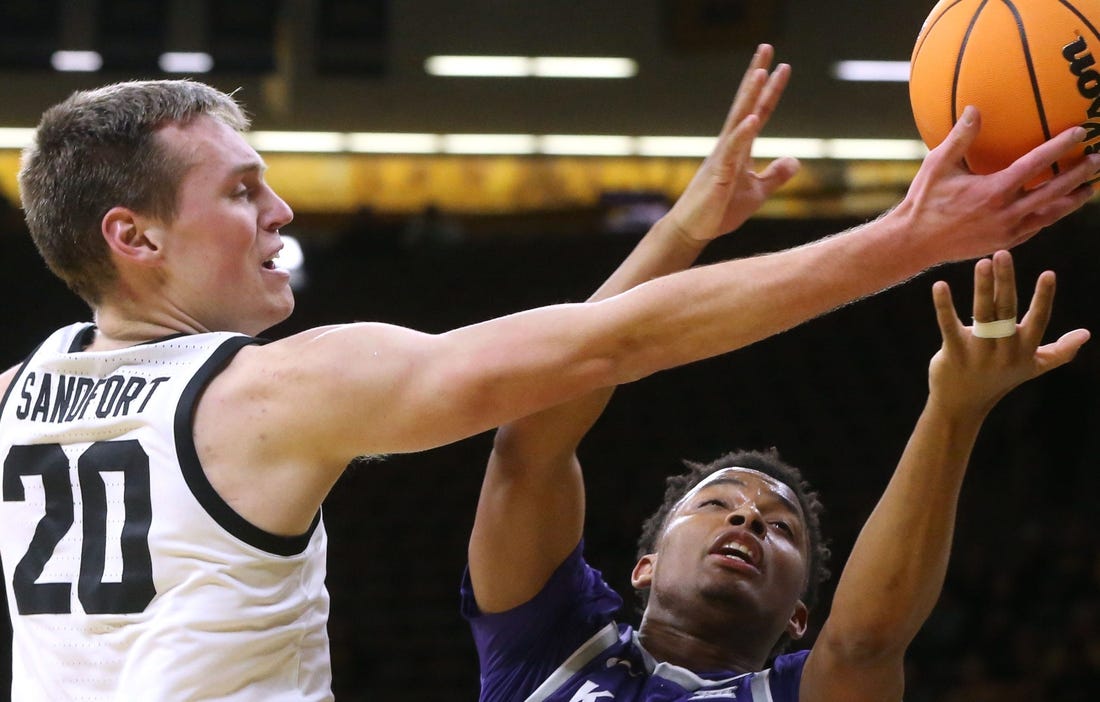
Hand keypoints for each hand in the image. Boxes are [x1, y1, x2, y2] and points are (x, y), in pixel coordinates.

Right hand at [664, 44, 800, 245]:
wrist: (693, 230)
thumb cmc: (720, 211)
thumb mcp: (757, 192)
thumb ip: (775, 175)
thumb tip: (795, 160)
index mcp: (739, 148)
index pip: (759, 112)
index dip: (771, 90)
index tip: (782, 65)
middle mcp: (729, 146)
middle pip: (746, 104)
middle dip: (756, 76)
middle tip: (766, 47)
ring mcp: (722, 158)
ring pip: (738, 121)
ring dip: (749, 97)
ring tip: (760, 72)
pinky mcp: (718, 175)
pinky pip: (732, 151)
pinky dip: (742, 134)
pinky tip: (751, 118)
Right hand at [895, 107, 1099, 264]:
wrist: (915, 243)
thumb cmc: (924, 201)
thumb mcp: (937, 165)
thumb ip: (960, 137)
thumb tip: (975, 107)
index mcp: (993, 191)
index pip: (1036, 164)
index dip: (1060, 146)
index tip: (1080, 132)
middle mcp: (1006, 213)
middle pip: (1055, 191)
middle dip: (1080, 175)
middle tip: (1098, 160)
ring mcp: (1008, 231)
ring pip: (1052, 214)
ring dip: (1074, 200)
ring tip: (1091, 188)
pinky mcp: (1005, 243)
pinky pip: (1037, 227)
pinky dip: (1052, 215)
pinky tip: (1058, 207)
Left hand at [927, 250, 1088, 415]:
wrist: (963, 406)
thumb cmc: (1000, 380)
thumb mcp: (1033, 367)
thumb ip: (1060, 352)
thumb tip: (1086, 334)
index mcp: (1024, 349)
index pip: (1038, 320)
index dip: (1043, 298)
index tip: (1048, 274)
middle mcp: (1004, 350)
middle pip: (1007, 311)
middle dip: (1006, 282)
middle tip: (1002, 254)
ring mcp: (978, 352)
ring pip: (982, 315)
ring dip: (982, 287)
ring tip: (982, 262)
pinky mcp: (954, 353)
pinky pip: (948, 326)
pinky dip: (944, 305)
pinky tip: (939, 285)